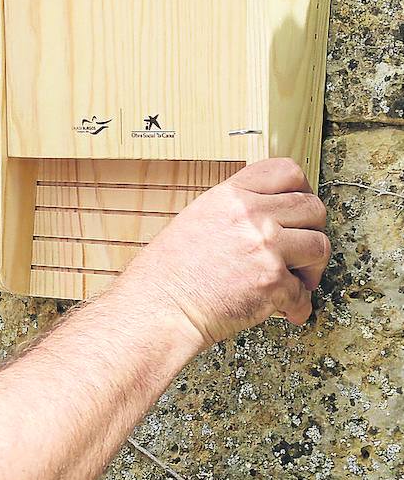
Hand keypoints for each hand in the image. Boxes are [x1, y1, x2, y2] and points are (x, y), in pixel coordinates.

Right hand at [116, 158, 330, 349]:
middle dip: (313, 230)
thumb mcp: (197, 219)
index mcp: (230, 196)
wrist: (160, 306)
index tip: (300, 206)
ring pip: (320, 246)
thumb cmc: (170, 271)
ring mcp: (265, 248)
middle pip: (313, 208)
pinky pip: (304, 293)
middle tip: (302, 249)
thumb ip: (236, 210)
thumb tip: (271, 215)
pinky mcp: (273, 282)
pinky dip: (297, 305)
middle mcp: (251, 216)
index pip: (286, 171)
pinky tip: (283, 308)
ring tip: (297, 280)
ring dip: (313, 267)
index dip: (302, 188)